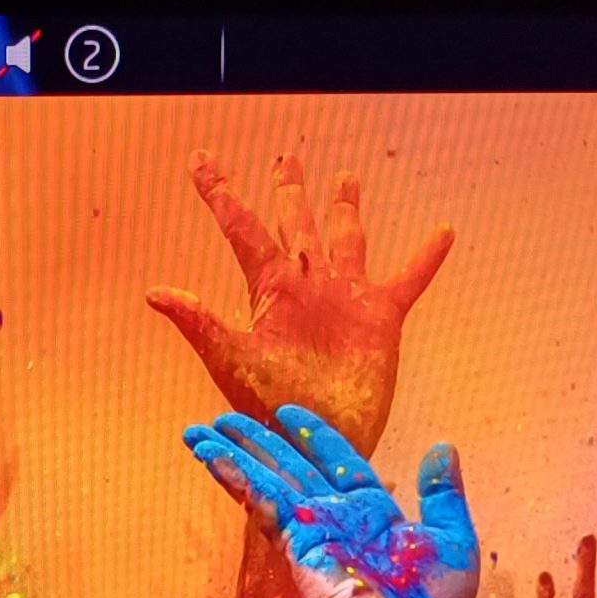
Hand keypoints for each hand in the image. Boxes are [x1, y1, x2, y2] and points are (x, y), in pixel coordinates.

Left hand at [149, 151, 453, 454]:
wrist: (315, 438)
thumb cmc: (268, 406)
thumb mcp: (229, 358)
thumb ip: (197, 322)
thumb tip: (153, 293)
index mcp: (270, 289)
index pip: (241, 228)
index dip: (220, 193)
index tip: (200, 161)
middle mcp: (307, 286)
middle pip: (296, 225)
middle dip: (290, 192)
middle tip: (286, 158)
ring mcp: (345, 298)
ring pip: (346, 240)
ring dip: (345, 210)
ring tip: (346, 178)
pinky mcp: (381, 317)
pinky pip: (409, 279)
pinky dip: (426, 258)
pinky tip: (443, 232)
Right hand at [182, 405, 477, 597]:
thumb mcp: (453, 540)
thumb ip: (443, 493)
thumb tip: (442, 447)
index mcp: (374, 512)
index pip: (339, 463)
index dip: (315, 437)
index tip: (289, 412)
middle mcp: (338, 517)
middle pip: (290, 468)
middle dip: (259, 441)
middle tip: (225, 418)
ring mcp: (313, 531)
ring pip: (268, 481)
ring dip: (235, 454)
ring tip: (200, 432)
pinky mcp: (295, 545)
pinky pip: (263, 502)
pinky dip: (237, 479)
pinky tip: (213, 458)